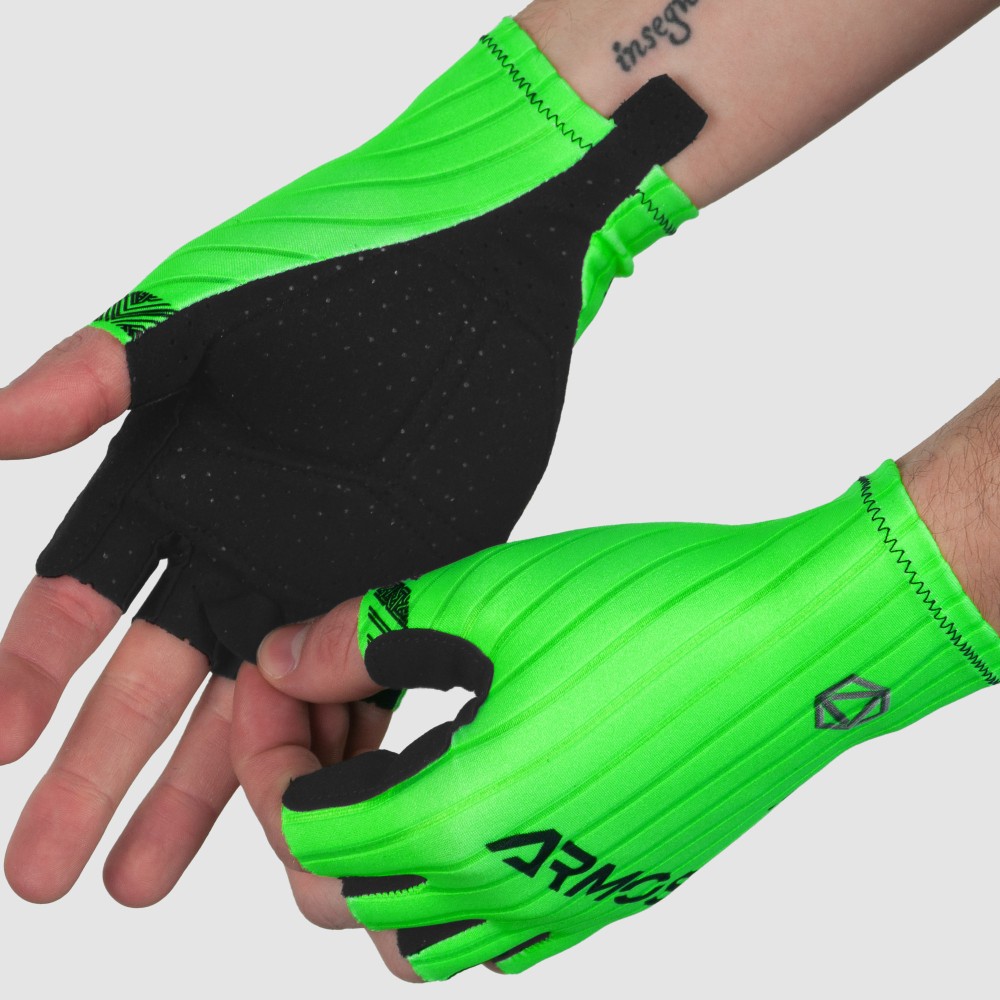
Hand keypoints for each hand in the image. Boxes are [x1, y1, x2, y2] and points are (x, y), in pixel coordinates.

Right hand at [1, 19, 704, 903]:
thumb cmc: (347, 263)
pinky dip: (324, 747)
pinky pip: (354, 681)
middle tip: (47, 872)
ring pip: (249, 701)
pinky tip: (294, 816)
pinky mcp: (404, 577)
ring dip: (198, 792)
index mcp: (180, 476)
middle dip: (97, 770)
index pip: (83, 594)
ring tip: (139, 884)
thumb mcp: (213, 313)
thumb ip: (107, 370)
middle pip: (154, 679)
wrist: (485, 264)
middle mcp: (241, 539)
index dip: (30, 667)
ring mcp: (324, 567)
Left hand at [233, 459, 998, 980]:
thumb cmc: (658, 609)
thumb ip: (362, 637)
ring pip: (418, 933)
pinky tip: (473, 785)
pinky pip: (500, 929)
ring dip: (377, 855)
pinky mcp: (621, 889)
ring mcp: (571, 900)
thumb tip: (282, 657)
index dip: (267, 745)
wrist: (805, 642)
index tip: (279, 673)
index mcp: (462, 820)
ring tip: (393, 754)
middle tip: (332, 702)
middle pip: (344, 889)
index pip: (302, 826)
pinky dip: (454, 879)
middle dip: (308, 792)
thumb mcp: (488, 595)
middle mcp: (510, 887)